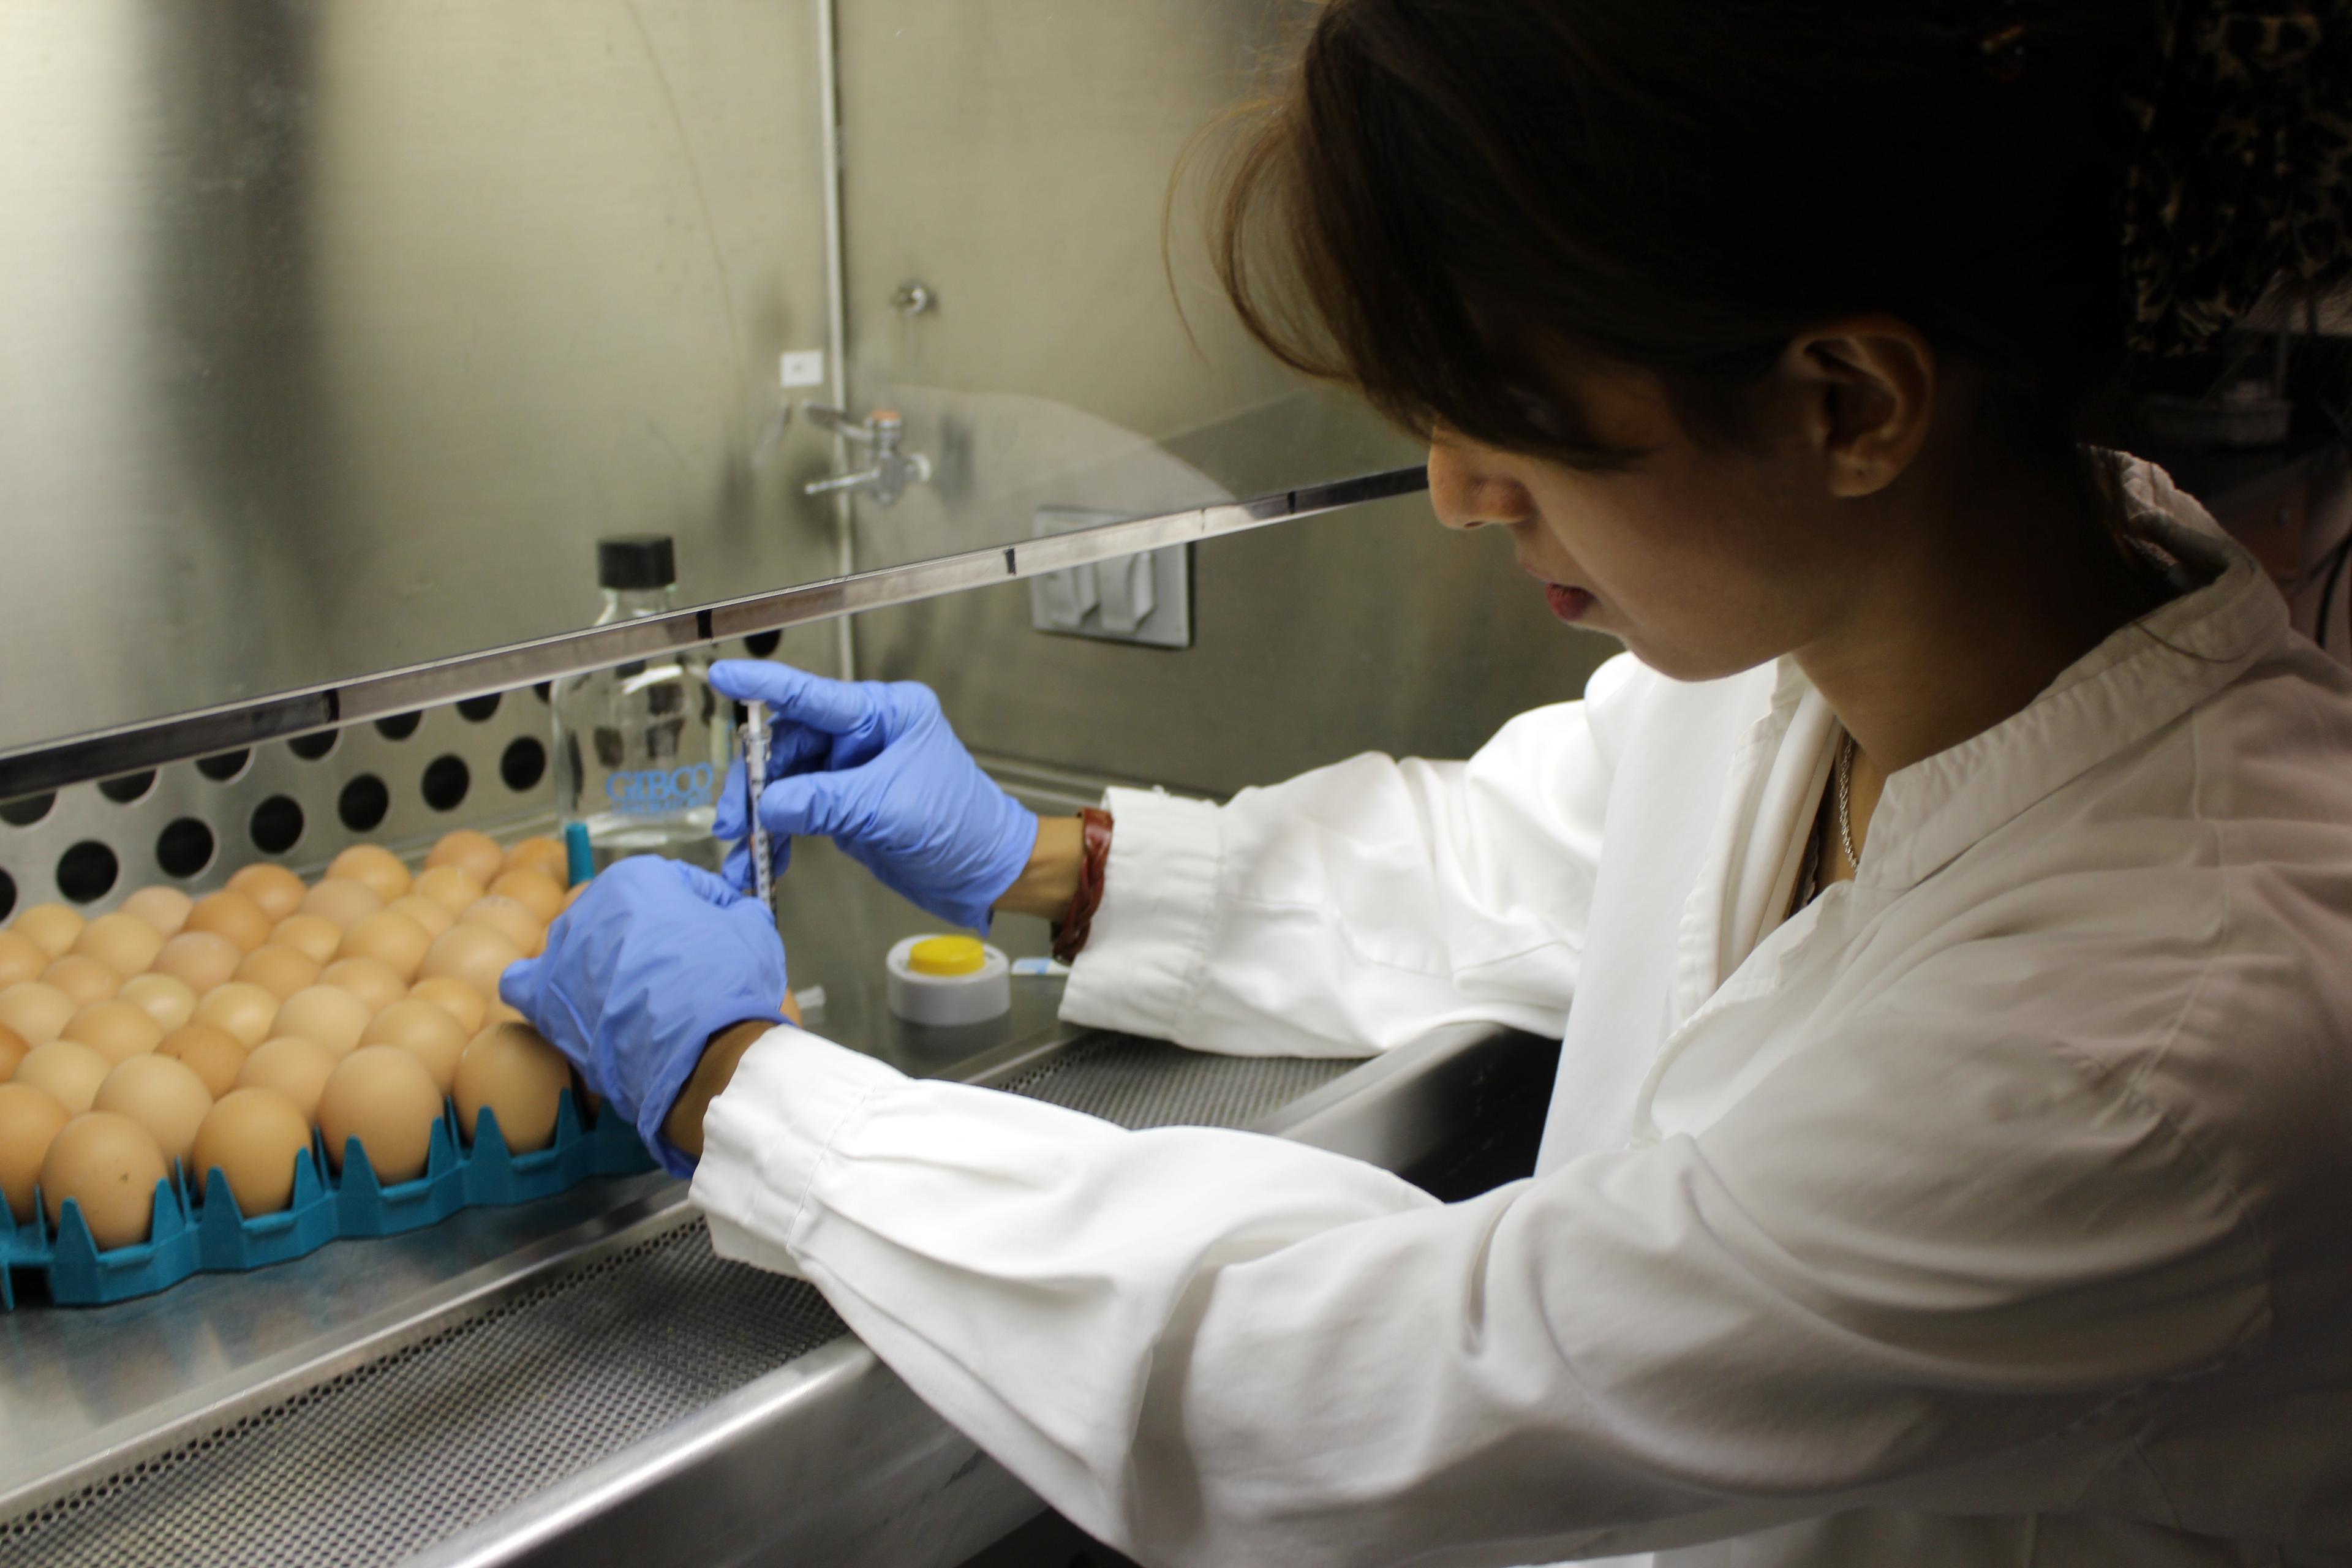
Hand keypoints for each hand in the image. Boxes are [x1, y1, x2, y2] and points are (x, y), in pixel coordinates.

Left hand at [500, 856, 788, 1175]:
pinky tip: (568, 997)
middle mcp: (588, 907)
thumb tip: (733, 913)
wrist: (699, 1050)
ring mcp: (560, 954)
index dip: (707, 905)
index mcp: (635, 879)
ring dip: (605, 959)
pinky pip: (527, 983)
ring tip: (636, 990)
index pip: (675, 881)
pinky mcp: (544, 1001)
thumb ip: (736, 911)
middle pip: (623, 913)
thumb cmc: (724, 981)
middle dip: (651, 931)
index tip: (721, 927)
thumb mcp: (752, 930)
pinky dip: (545, 986)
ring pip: (579, 945)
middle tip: (682, 963)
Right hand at [709, 660, 1038, 930]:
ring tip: (744, 850)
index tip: (722, 676)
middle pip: (788, 745)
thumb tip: (769, 803)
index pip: (814, 695)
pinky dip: (779, 838)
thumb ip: (825, 802)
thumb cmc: (963, 827)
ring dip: (761, 817)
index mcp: (887, 714)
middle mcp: (866, 735)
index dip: (764, 686)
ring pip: (786, 783)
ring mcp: (853, 772)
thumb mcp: (889, 810)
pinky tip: (766, 861)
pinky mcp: (846, 806)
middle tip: (734, 818)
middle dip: (754, 782)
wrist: (986, 873)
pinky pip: (798, 814)